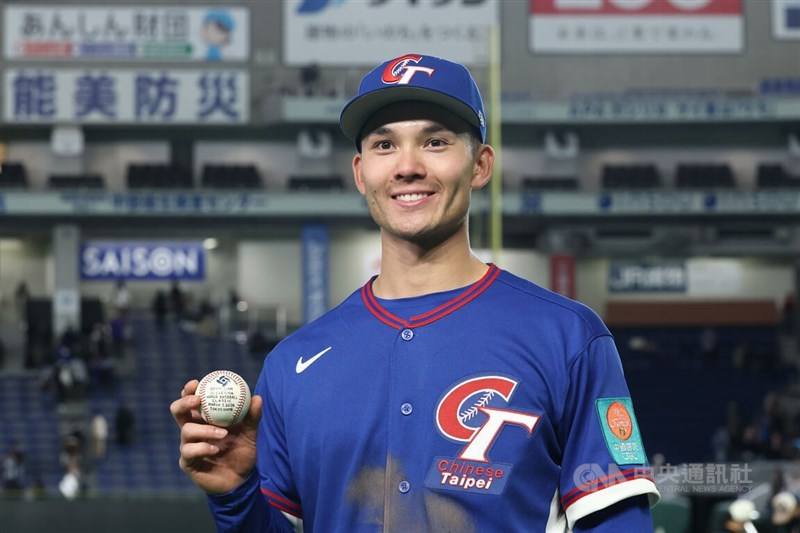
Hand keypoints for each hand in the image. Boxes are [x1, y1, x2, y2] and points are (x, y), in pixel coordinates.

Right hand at [170, 379, 262, 493]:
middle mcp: (193, 430)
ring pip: (186, 430)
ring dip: (205, 429)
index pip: (191, 401)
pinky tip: (215, 449)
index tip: (196, 382)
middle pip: (178, 412)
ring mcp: (188, 446)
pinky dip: (202, 448)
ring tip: (223, 433)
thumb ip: (253, 416)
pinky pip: (189, 451)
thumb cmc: (243, 452)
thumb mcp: (251, 433)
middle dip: (184, 402)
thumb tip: (257, 398)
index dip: (189, 390)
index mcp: (204, 419)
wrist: (241, 480)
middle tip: (198, 400)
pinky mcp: (188, 463)